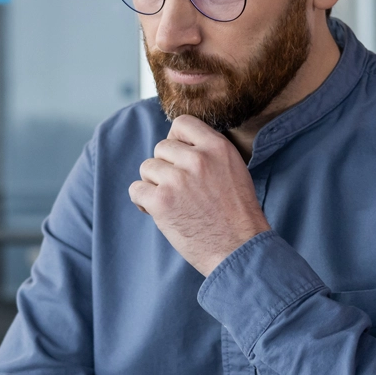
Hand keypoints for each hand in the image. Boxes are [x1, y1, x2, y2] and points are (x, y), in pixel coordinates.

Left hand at [128, 116, 270, 276]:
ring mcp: (177, 179)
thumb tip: (178, 145)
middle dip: (165, 167)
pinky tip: (157, 211)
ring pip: (146, 168)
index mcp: (217, 147)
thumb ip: (208, 154)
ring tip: (172, 202)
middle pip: (161, 148)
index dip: (176, 140)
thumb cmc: (238, 215)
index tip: (179, 158)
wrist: (240, 250)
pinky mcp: (161, 201)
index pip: (182, 124)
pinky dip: (142, 201)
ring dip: (154, 184)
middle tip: (179, 190)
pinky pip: (136, 189)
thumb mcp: (233, 170)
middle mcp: (197, 159)